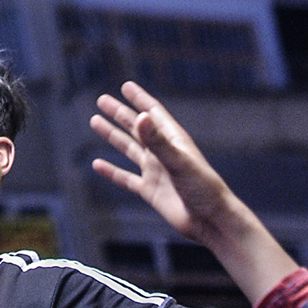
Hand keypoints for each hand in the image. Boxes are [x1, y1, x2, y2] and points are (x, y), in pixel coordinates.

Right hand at [92, 83, 296, 302]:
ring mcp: (156, 171)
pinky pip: (126, 178)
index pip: (153, 113)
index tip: (125, 86)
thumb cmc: (204, 189)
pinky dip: (111, 171)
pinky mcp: (150, 190)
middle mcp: (163, 153)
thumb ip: (158, 141)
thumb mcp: (179, 162)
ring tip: (95, 121)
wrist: (211, 221)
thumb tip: (140, 117)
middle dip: (120, 113)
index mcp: (173, 140)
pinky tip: (97, 164)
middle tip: (101, 100)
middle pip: (137, 128)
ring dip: (113, 136)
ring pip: (129, 149)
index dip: (139, 99)